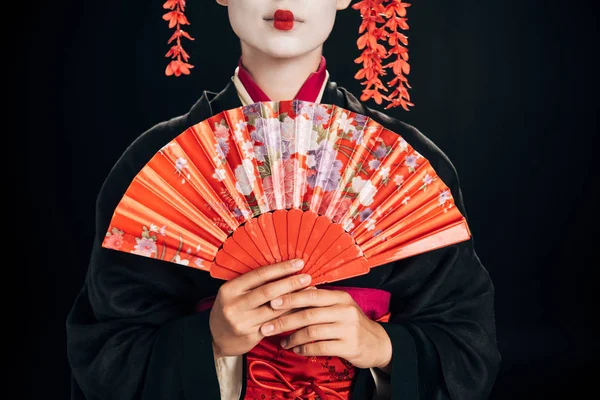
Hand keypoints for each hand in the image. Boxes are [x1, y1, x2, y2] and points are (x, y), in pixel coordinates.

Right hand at [209, 259, 311, 357]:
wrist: (214, 338)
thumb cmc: (229, 309)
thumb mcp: (233, 293)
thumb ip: (253, 284)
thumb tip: (283, 270)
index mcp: (229, 290)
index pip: (259, 275)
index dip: (280, 268)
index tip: (298, 263)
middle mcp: (234, 306)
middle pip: (268, 292)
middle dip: (291, 283)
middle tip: (308, 277)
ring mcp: (242, 323)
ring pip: (274, 310)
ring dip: (295, 300)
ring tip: (310, 291)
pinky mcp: (251, 336)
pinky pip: (276, 324)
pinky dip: (291, 315)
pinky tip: (302, 309)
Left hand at [260, 288, 392, 370]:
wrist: (378, 343)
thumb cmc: (352, 323)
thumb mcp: (340, 306)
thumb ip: (320, 300)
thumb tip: (292, 290)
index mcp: (341, 297)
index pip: (312, 294)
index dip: (291, 297)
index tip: (272, 301)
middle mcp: (345, 310)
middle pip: (308, 314)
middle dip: (284, 320)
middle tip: (267, 326)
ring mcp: (348, 329)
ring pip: (312, 332)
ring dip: (292, 338)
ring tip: (281, 342)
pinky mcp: (349, 346)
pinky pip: (320, 347)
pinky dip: (304, 349)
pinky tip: (295, 349)